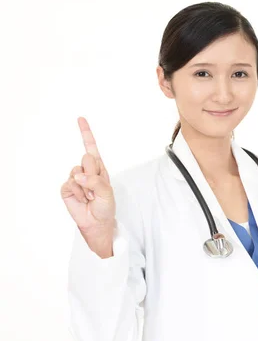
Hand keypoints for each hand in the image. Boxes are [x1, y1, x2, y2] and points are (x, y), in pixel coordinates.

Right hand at [60, 117, 115, 256]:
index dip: (85, 133)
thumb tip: (78, 176)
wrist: (96, 222)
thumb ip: (96, 181)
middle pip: (86, 159)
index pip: (90, 147)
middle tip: (97, 189)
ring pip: (77, 172)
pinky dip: (78, 193)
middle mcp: (86, 170)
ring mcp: (75, 178)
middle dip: (93, 174)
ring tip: (91, 197)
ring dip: (86, 187)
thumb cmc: (106, 206)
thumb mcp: (108, 192)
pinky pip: (70, 184)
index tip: (80, 118)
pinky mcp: (66, 188)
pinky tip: (82, 199)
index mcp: (98, 168)